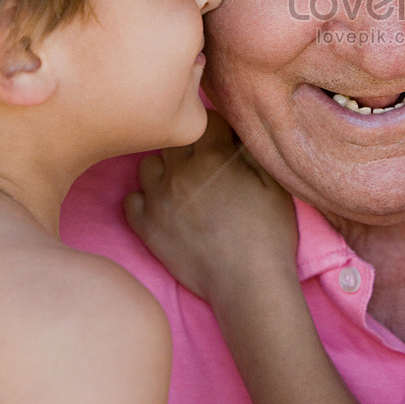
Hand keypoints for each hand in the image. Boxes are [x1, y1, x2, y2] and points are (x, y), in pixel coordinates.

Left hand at [124, 111, 297, 303]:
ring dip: (165, 169)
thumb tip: (235, 129)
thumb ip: (250, 148)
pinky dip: (145, 199)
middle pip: (174, 140)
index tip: (227, 143)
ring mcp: (158, 200)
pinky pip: (131, 200)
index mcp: (212, 157)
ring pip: (148, 164)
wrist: (249, 283)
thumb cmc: (269, 232)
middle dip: (191, 147)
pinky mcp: (147, 228)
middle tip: (208, 166)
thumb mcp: (273, 182)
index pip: (206, 120)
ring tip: (185, 185)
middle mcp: (179, 173)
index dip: (220, 130)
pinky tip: (166, 207)